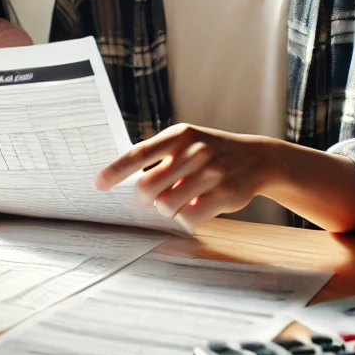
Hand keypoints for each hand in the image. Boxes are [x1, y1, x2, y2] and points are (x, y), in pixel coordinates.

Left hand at [94, 123, 268, 230]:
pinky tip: (195, 208)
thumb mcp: (187, 142)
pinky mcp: (226, 193)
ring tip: (178, 200)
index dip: (115, 170)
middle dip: (141, 200)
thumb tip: (124, 183)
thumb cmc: (210, 152)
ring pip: (167, 205)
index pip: (138, 153)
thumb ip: (160, 157)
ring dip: (167, 209)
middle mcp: (195, 151)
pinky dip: (186, 219)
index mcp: (180, 135)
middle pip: (148, 186)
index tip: (98, 184)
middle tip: (144, 202)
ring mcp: (212, 172)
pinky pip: (190, 217)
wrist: (256, 158)